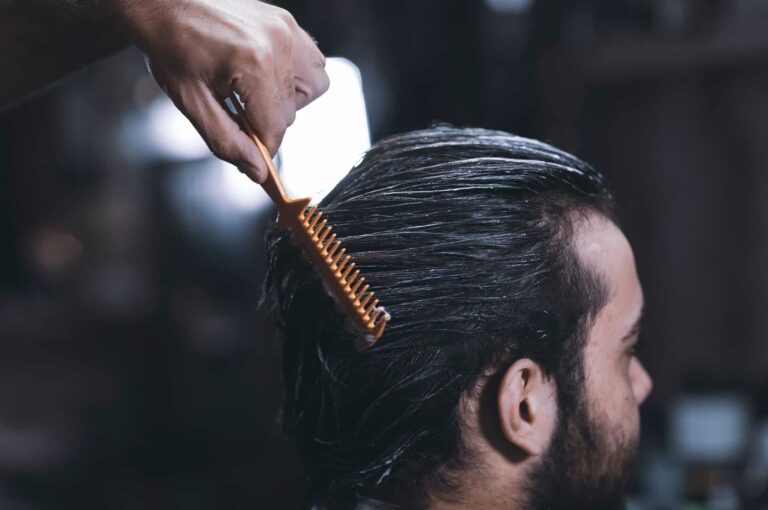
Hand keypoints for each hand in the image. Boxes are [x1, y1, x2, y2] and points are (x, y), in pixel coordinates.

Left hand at [117, 0, 328, 181]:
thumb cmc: (172, 47)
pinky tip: (268, 78)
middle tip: (237, 112)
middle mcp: (278, 43)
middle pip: (291, 113)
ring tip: (255, 94)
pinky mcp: (288, 24)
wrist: (166, 4)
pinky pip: (313, 64)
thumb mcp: (192, 103)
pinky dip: (296, 78)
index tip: (251, 154)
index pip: (275, 127)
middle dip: (266, 122)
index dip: (262, 148)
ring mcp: (286, 30)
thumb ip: (227, 141)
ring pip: (312, 89)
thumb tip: (257, 171)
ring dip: (287, 102)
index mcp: (253, 62)